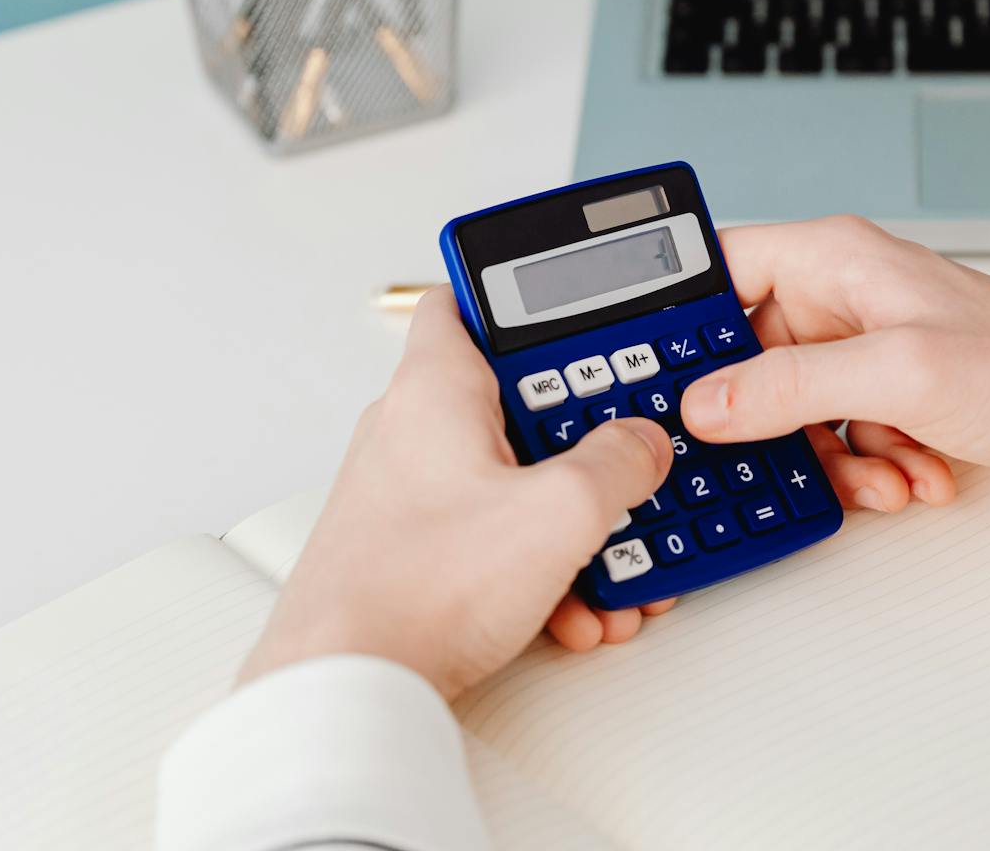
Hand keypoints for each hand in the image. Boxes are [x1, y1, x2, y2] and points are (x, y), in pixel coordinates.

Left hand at [239, 287, 676, 698]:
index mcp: (435, 388)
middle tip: (620, 461)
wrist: (348, 689)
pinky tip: (572, 611)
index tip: (575, 316)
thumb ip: (617, 463)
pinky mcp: (411, 554)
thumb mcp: (559, 513)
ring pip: (510, 484)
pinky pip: (491, 541)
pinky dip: (536, 569)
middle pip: (515, 404)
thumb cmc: (415, 592)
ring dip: (567, 525)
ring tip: (607, 563)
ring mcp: (408, 496)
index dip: (520, 301)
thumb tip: (641, 445)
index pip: (465, 300)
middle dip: (580, 444)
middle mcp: (412, 431)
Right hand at [680, 217, 989, 497]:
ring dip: (828, 455)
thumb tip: (709, 403)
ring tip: (876, 470)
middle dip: (765, 417)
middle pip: (750, 356)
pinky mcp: (900, 396)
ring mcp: (874, 349)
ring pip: (796, 409)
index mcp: (836, 259)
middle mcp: (847, 297)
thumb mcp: (896, 377)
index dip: (680, 321)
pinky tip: (911, 474)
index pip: (720, 269)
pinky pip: (844, 435)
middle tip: (760, 454)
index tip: (655, 376)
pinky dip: (869, 466)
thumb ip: (791, 387)